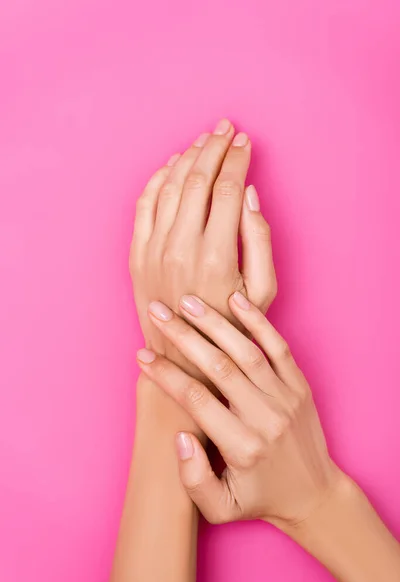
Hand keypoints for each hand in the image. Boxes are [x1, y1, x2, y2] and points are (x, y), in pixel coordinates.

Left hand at [129, 119, 275, 378]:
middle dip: (214, 148)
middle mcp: (181, 247)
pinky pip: (144, 204)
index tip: (246, 142)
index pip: (228, 189)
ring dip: (188, 157)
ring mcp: (154, 250)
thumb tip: (251, 195)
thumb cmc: (230, 327)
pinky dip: (157, 179)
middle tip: (226, 128)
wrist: (182, 357)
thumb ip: (260, 240)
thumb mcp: (263, 291)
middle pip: (198, 180)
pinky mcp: (136, 254)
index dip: (239, 160)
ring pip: (170, 186)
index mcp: (217, 255)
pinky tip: (172, 165)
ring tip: (203, 140)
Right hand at [136, 292, 342, 529]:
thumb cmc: (261, 499)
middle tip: (157, 312)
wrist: (315, 495)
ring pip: (246, 351)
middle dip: (183, 337)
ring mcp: (286, 398)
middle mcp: (265, 417)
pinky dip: (258, 322)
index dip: (165, 375)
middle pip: (218, 367)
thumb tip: (179, 435)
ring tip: (187, 301)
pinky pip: (278, 347)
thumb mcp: (221, 508)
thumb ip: (194, 479)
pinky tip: (235, 299)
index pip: (196, 400)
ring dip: (215, 323)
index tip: (142, 355)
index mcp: (242, 447)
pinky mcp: (300, 386)